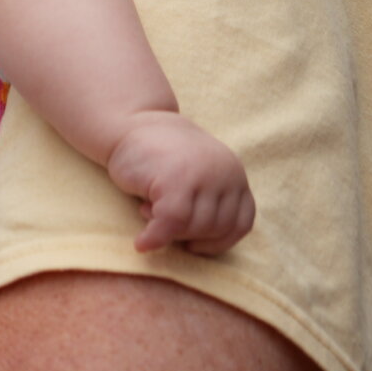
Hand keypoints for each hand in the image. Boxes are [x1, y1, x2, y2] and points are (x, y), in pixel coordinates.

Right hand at [105, 111, 255, 255]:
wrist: (131, 124)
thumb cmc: (163, 158)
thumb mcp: (201, 176)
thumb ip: (212, 202)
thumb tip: (202, 246)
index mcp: (234, 174)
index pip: (240, 223)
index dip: (218, 241)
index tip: (194, 243)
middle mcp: (224, 174)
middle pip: (215, 229)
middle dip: (187, 233)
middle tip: (161, 216)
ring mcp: (201, 176)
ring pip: (194, 229)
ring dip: (169, 231)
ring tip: (149, 210)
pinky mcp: (175, 181)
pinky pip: (170, 224)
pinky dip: (155, 239)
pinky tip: (142, 243)